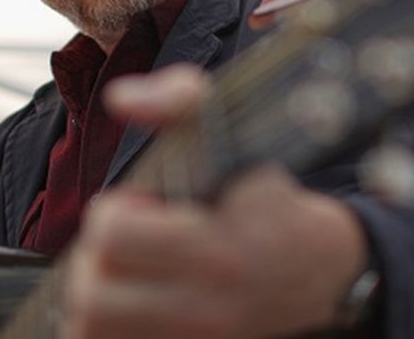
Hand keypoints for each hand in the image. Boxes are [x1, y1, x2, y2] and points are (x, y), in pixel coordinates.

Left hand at [62, 64, 368, 338]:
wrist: (320, 269)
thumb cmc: (266, 199)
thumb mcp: (236, 137)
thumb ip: (180, 99)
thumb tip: (121, 97)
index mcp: (221, 244)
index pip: (117, 236)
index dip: (115, 214)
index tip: (140, 207)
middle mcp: (210, 305)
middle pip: (94, 295)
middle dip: (96, 261)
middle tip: (123, 246)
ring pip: (93, 331)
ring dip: (95, 299)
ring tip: (122, 275)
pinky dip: (105, 330)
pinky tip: (128, 304)